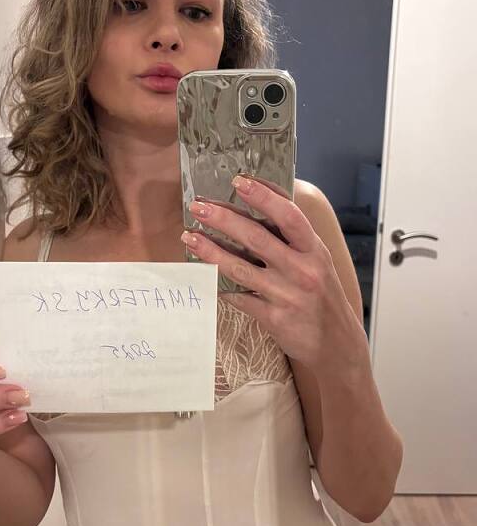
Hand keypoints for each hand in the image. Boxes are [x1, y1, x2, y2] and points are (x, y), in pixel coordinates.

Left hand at [181, 174, 364, 374]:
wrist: (337, 344)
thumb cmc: (322, 296)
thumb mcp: (319, 262)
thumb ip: (295, 239)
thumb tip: (262, 205)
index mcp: (315, 251)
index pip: (289, 217)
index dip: (264, 197)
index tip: (239, 181)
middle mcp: (302, 271)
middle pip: (257, 239)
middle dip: (224, 220)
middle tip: (199, 207)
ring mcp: (287, 296)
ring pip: (241, 269)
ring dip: (211, 251)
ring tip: (189, 237)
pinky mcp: (274, 319)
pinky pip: (239, 299)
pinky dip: (220, 287)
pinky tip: (203, 275)